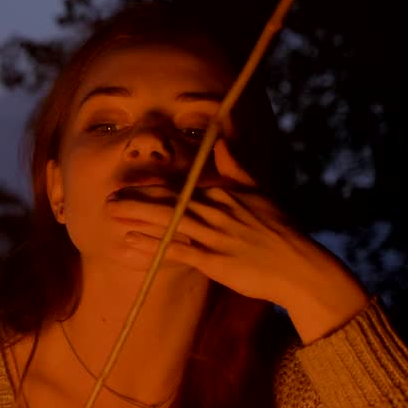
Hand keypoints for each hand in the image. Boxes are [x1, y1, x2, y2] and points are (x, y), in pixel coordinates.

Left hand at [112, 140, 368, 340]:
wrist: (300, 268)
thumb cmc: (280, 231)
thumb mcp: (260, 193)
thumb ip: (236, 167)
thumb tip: (222, 140)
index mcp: (225, 195)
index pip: (181, 187)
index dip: (152, 187)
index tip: (129, 185)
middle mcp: (216, 212)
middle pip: (168, 202)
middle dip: (136, 199)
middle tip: (108, 199)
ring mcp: (214, 236)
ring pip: (168, 223)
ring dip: (137, 217)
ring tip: (111, 213)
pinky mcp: (213, 261)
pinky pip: (176, 251)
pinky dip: (153, 246)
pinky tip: (131, 242)